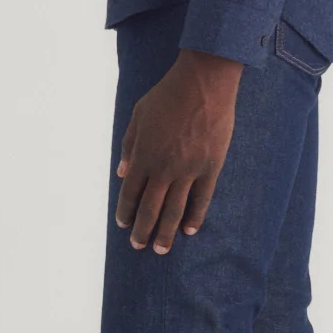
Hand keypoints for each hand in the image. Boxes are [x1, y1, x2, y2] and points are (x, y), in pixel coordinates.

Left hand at [115, 48, 243, 253]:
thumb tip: (123, 173)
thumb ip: (129, 146)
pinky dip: (195, 216)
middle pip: (151, 208)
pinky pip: (202, 198)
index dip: (125, 211)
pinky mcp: (210, 167)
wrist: (203, 83)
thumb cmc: (167, 95)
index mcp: (143, 156)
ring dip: (166, 232)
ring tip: (161, 249)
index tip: (123, 224)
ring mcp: (189, 170)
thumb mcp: (138, 117)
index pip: (130, 193)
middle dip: (142, 230)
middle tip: (138, 246)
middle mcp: (164, 168)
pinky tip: (189, 230)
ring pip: (175, 210)